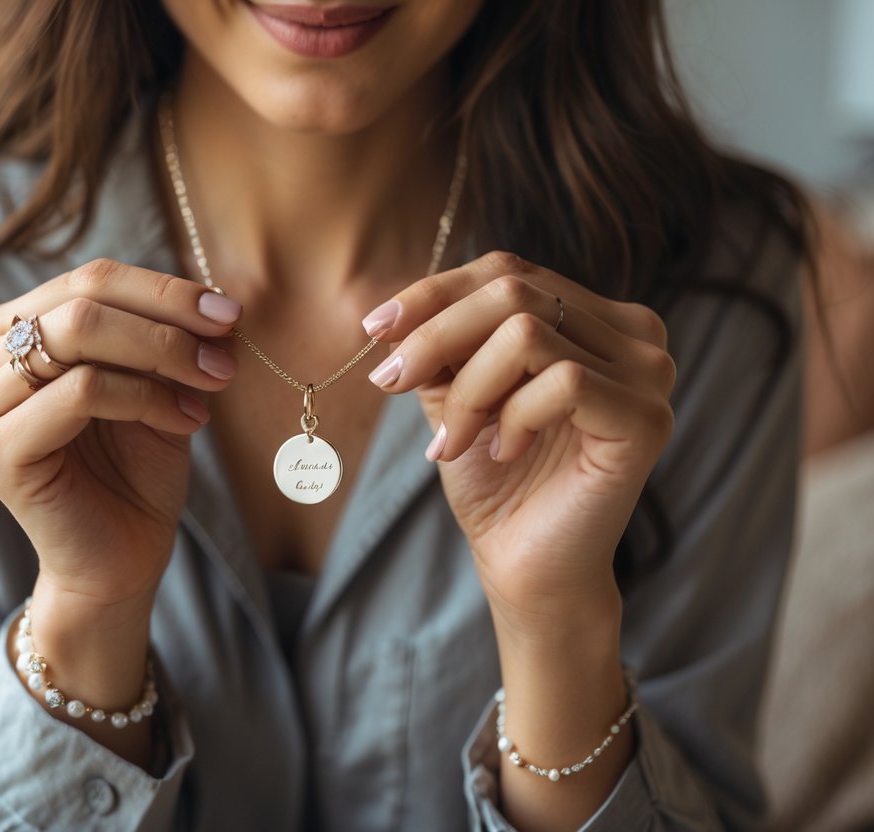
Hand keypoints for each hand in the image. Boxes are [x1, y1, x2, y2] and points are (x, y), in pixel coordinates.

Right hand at [0, 258, 241, 613]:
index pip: (88, 280)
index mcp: (3, 334)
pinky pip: (81, 390)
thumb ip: (161, 334)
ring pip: (79, 336)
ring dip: (163, 354)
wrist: (118, 561)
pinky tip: (187, 419)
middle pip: (82, 299)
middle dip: (168, 319)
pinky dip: (146, 396)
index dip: (164, 289)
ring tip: (213, 383)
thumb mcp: (151, 384)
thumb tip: (214, 293)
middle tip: (227, 347)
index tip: (229, 309)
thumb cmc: (132, 471)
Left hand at [363, 251, 675, 634]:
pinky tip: (501, 453)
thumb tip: (398, 310)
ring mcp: (649, 374)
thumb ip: (442, 344)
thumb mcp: (456, 393)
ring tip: (453, 441)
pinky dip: (511, 418)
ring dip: (468, 391)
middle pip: (513, 291)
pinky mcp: (646, 419)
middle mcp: (635, 334)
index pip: (509, 272)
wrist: (524, 566)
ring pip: (526, 333)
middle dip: (436, 337)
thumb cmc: (495, 480)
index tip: (375, 329)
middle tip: (392, 384)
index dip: (435, 293)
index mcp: (595, 317)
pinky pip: (560, 382)